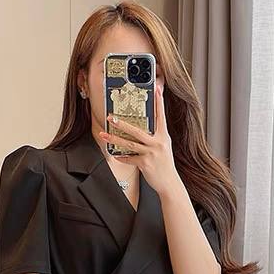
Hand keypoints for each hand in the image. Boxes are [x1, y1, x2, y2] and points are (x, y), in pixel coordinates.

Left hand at [99, 79, 179, 197]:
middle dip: (122, 123)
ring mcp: (151, 154)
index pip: (161, 116)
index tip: (157, 90)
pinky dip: (122, 157)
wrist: (169, 183)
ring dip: (115, 139)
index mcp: (163, 136)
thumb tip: (141, 130)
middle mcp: (158, 143)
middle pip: (137, 130)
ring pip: (129, 144)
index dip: (159, 103)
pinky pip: (129, 159)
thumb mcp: (163, 148)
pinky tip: (116, 155)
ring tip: (104, 135)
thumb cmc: (165, 165)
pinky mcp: (145, 164)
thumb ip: (155, 138)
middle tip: (111, 117)